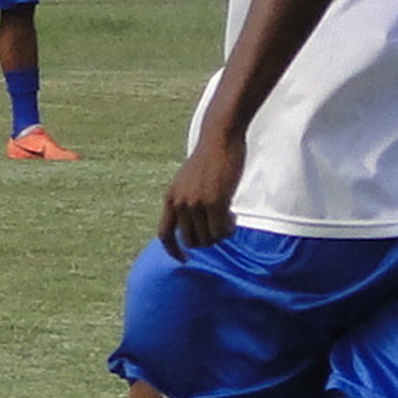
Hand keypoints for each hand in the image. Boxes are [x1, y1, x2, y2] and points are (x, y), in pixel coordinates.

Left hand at [157, 134, 245, 260]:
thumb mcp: (187, 182)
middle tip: (220, 228)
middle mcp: (180, 203)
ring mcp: (196, 204)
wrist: (219, 138)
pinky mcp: (215, 202)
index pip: (164, 234)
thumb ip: (186, 202)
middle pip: (191, 240)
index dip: (173, 250)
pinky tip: (233, 217)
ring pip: (208, 238)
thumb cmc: (208, 159)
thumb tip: (193, 229)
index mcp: (170, 198)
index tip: (185, 259)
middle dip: (207, 240)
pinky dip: (228, 229)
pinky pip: (221, 231)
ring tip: (228, 219)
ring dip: (220, 234)